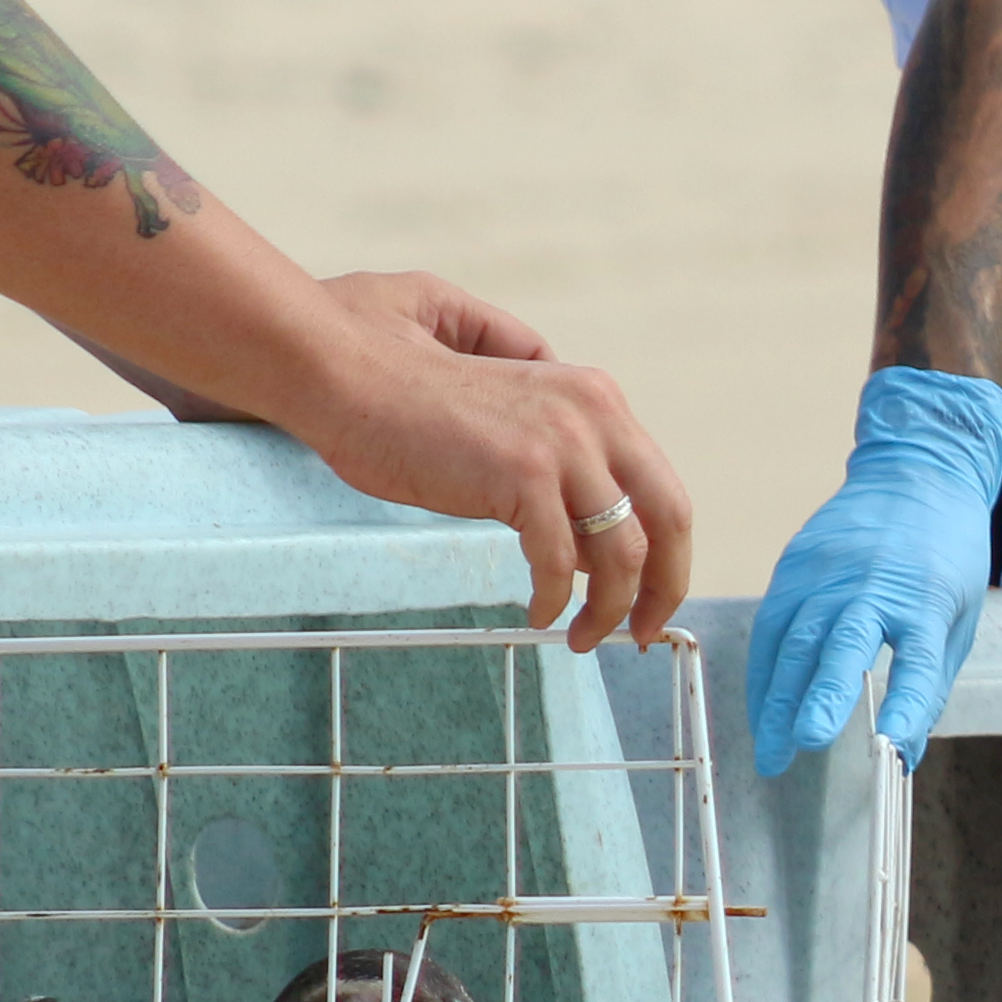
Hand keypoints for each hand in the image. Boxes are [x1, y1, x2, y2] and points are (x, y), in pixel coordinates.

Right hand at [277, 276, 690, 648]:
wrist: (333, 363)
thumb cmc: (389, 371)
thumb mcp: (492, 388)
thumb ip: (544, 429)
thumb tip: (577, 505)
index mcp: (591, 393)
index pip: (655, 484)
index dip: (661, 547)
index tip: (644, 591)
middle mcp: (592, 411)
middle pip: (668, 517)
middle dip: (663, 587)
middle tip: (640, 631)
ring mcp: (562, 442)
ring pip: (622, 551)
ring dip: (609, 610)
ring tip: (581, 638)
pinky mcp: (522, 474)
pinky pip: (559, 563)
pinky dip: (553, 602)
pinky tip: (536, 617)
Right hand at [752, 370, 1001, 776]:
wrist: (916, 475)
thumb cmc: (945, 554)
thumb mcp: (957, 619)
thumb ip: (929, 685)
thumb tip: (905, 754)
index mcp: (924, 597)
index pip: (916, 657)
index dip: (905, 702)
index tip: (893, 746)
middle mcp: (870, 583)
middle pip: (840, 644)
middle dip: (817, 697)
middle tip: (803, 744)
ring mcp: (825, 571)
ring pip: (793, 640)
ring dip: (778, 699)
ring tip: (772, 751)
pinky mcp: (795, 565)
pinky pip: (771, 627)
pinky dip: (764, 674)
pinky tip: (763, 711)